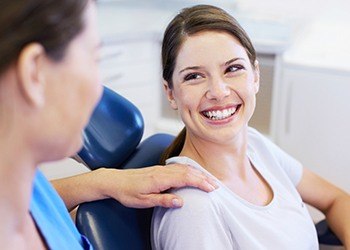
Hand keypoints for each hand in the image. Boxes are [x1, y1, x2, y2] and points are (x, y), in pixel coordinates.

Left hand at [97, 164, 217, 207]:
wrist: (115, 180)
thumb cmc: (127, 192)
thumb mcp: (143, 201)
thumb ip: (162, 200)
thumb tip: (181, 201)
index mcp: (160, 178)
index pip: (186, 178)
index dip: (200, 182)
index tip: (212, 188)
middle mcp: (162, 171)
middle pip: (188, 171)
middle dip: (204, 178)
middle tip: (216, 186)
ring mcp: (161, 168)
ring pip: (184, 168)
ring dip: (198, 173)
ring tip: (209, 180)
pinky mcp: (160, 169)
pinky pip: (179, 167)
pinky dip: (190, 170)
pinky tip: (193, 173)